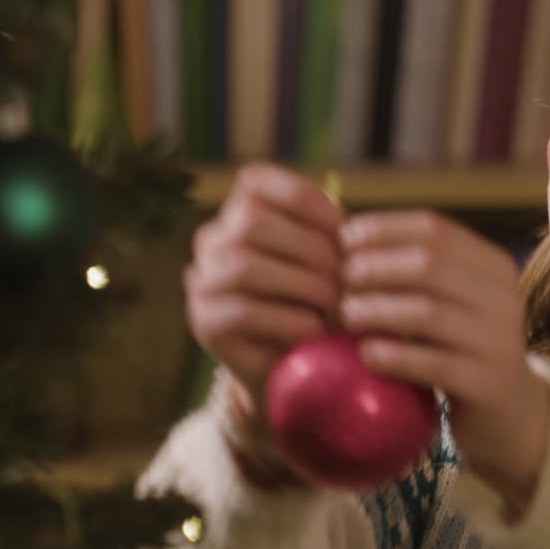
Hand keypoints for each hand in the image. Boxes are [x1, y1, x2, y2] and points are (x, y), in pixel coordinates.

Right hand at [184, 163, 343, 401]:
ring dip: (302, 284)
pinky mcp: (204, 323)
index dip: (301, 196)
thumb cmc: (312, 303)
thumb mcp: (324, 262)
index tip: (341, 225)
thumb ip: (326, 236)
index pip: (254, 181)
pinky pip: (243, 312)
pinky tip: (314, 330)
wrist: (290, 366)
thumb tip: (347, 231)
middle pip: (251, 220)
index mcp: (238, 212)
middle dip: (309, 246)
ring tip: (333, 304)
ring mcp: (202, 281)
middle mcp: (211, 241)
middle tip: (345, 277)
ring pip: (245, 266)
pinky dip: (289, 320)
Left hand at [338, 211, 549, 515]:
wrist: (506, 411)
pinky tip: (365, 355)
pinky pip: (433, 364)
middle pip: (430, 265)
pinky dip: (393, 355)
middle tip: (341, 279)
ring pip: (429, 313)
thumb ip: (412, 270)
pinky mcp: (487, 383)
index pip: (435, 229)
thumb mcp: (448, 300)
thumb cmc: (458, 346)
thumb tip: (345, 236)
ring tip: (346, 317)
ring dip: (378, 311)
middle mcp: (504, 297)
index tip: (343, 238)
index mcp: (493, 265)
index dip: (384, 229)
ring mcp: (499, 341)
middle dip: (376, 267)